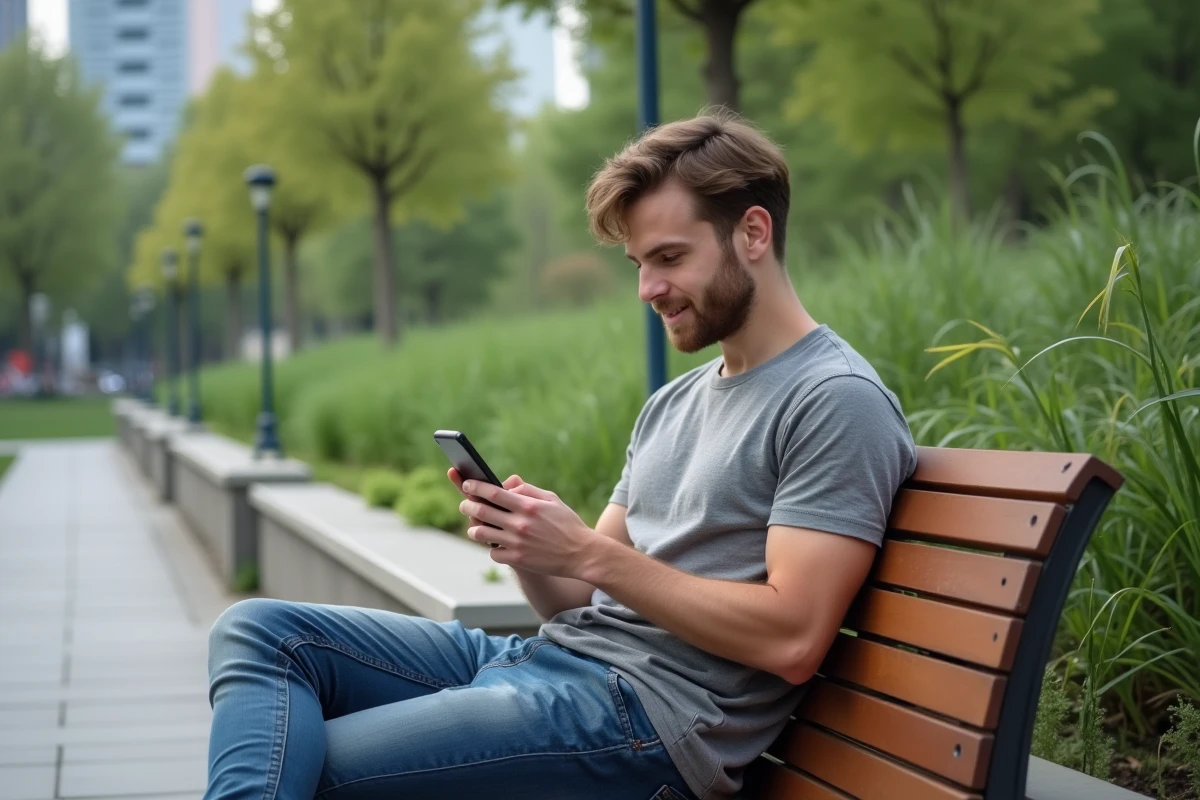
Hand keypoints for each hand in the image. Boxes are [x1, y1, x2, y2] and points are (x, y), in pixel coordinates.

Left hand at [457, 476, 599, 578]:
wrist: (582, 554)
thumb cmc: (567, 524)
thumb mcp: (552, 500)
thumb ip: (528, 490)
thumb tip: (507, 485)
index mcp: (528, 506)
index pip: (493, 492)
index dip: (476, 487)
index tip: (467, 484)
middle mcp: (520, 524)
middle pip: (481, 511)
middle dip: (467, 506)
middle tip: (465, 505)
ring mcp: (517, 543)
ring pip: (481, 534)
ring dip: (474, 529)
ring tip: (476, 527)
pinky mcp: (518, 560)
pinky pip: (493, 553)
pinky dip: (492, 548)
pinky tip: (496, 545)